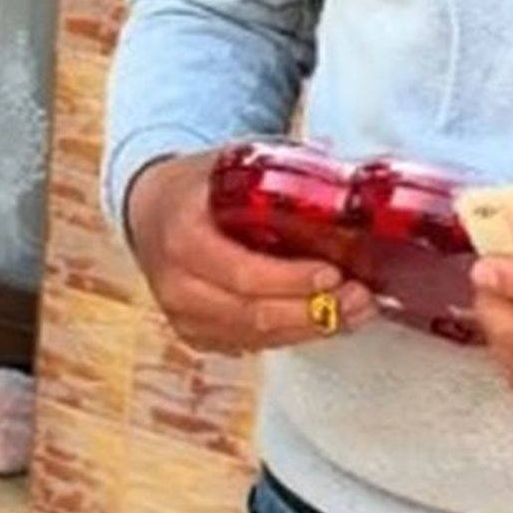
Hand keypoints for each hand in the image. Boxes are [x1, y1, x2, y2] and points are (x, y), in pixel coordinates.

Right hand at [125, 150, 378, 356]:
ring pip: (255, 337)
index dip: (290, 280)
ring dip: (312, 328)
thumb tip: (349, 192)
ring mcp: (183, 316)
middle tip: (359, 298)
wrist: (153, 210)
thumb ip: (281, 180)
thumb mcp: (232, 167)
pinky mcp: (196, 336)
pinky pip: (251, 345)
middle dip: (313, 311)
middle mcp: (176, 284)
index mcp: (182, 236)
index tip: (333, 274)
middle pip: (252, 314)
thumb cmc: (202, 187)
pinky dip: (293, 335)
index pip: (241, 272)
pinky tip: (328, 320)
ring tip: (356, 310)